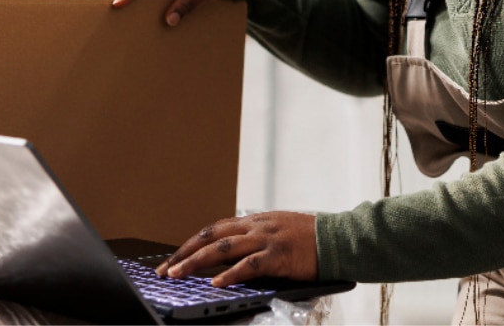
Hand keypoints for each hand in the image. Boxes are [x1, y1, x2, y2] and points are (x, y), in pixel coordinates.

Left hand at [156, 212, 317, 286]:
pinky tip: (216, 283)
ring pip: (223, 248)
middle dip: (184, 253)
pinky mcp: (279, 254)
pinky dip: (230, 273)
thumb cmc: (310, 239)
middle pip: (211, 236)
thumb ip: (253, 240)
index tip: (173, 259)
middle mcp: (256, 226)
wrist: (338, 238)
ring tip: (178, 274)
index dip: (190, 244)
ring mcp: (266, 238)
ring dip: (196, 261)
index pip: (213, 230)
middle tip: (165, 270)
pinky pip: (249, 264)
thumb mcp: (276, 232)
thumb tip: (227, 258)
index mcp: (254, 221)